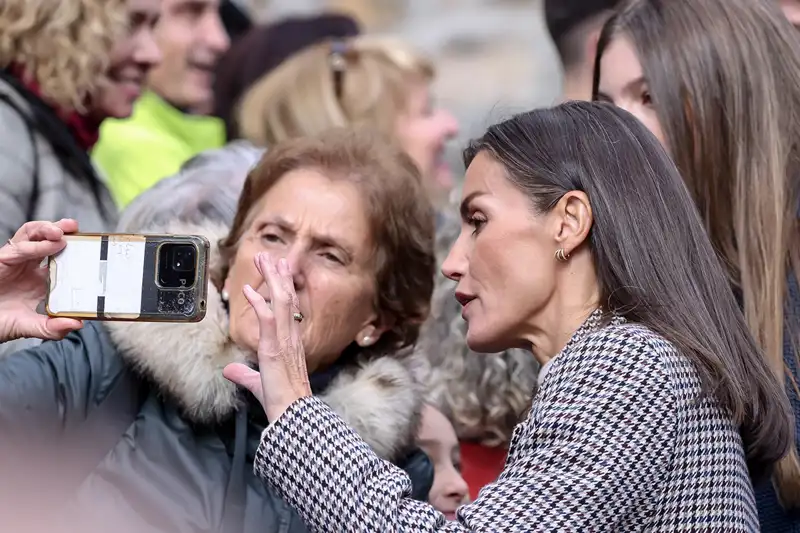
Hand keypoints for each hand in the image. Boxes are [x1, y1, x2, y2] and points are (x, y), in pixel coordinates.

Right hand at [0, 219, 82, 341]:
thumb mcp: (30, 327)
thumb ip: (52, 328)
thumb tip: (78, 324)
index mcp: (41, 279)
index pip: (61, 258)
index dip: (75, 250)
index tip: (92, 247)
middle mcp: (30, 266)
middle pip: (47, 239)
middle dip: (62, 230)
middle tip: (77, 229)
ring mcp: (16, 261)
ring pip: (32, 235)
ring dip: (48, 229)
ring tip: (63, 231)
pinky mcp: (2, 260)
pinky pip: (20, 248)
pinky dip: (37, 245)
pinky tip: (52, 245)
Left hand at [223, 252, 311, 421]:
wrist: (291, 413)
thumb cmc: (281, 400)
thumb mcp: (259, 384)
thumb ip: (246, 375)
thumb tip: (231, 371)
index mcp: (290, 342)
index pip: (289, 308)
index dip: (284, 287)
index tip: (279, 270)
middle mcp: (290, 337)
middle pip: (287, 298)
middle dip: (278, 276)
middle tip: (269, 257)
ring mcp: (284, 341)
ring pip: (282, 302)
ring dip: (272, 280)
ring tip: (265, 261)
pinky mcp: (275, 349)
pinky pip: (269, 320)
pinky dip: (260, 304)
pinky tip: (249, 291)